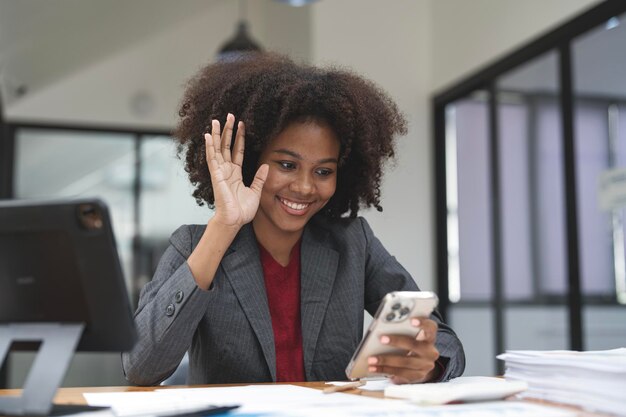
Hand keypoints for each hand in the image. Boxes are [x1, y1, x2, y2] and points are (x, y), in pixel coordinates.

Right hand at [205, 113, 268, 227]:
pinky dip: (210, 147)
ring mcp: (220, 172)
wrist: (234, 220)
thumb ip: (260, 178)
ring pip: (218, 149)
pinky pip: (212, 159)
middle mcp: (226, 170)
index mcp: (236, 173)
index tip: (241, 124)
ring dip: (217, 134)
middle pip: (226, 146)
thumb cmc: (243, 210)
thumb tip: (265, 165)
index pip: (237, 151)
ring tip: (216, 120)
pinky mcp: (216, 175)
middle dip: (227, 130)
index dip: (239, 137)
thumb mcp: (256, 191)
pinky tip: (208, 136)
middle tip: (229, 115)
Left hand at [367, 317, 439, 383]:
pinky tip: (375, 368)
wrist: (421, 364)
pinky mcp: (418, 376)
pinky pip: (400, 374)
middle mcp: (430, 351)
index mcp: (429, 337)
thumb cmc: (412, 345)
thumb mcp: (411, 335)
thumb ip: (402, 329)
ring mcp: (425, 365)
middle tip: (382, 339)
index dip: (423, 323)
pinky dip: (385, 370)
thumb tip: (384, 326)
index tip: (411, 320)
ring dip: (386, 360)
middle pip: (414, 345)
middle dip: (397, 341)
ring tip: (372, 359)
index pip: (430, 328)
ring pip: (405, 362)